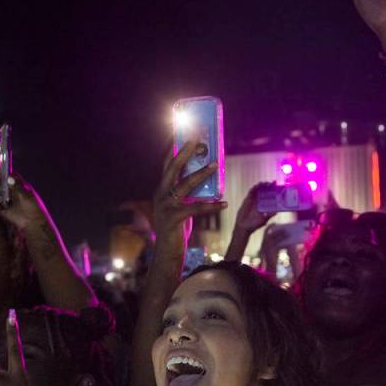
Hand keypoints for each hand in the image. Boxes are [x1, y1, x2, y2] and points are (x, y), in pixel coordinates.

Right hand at [0, 173, 48, 230]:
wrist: (30, 223)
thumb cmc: (29, 208)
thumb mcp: (22, 195)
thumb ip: (15, 186)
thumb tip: (8, 177)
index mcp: (18, 188)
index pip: (8, 178)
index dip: (1, 174)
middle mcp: (12, 193)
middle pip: (1, 185)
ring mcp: (7, 201)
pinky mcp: (4, 210)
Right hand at [153, 141, 227, 256]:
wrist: (167, 252)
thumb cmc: (177, 228)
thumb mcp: (181, 206)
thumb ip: (188, 192)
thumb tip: (206, 176)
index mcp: (162, 190)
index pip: (167, 164)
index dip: (174, 148)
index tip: (183, 133)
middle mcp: (161, 195)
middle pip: (172, 168)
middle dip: (184, 152)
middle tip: (197, 139)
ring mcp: (165, 206)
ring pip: (184, 185)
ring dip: (201, 173)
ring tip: (215, 164)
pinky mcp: (173, 219)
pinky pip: (195, 208)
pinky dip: (211, 206)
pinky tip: (224, 203)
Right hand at [233, 182, 275, 233]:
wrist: (244, 227)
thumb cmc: (254, 225)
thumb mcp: (264, 220)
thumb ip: (270, 215)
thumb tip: (277, 211)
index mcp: (264, 205)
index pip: (270, 195)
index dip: (274, 191)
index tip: (279, 186)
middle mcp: (259, 201)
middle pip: (265, 191)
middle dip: (269, 186)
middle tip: (274, 183)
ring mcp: (253, 200)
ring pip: (258, 190)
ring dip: (262, 185)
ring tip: (266, 183)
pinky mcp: (247, 200)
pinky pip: (251, 192)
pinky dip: (254, 188)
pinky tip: (257, 186)